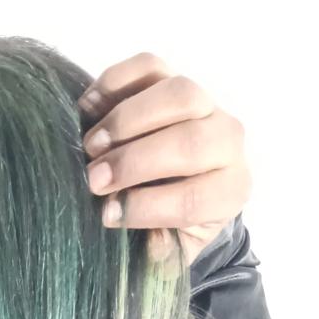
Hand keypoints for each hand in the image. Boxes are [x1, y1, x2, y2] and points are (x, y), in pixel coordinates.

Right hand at [76, 53, 251, 267]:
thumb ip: (164, 252)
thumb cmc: (171, 223)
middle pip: (189, 142)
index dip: (146, 208)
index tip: (107, 215)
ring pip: (177, 94)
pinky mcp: (173, 78)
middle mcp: (228, 142)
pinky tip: (88, 109)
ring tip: (90, 145)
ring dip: (127, 120)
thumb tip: (151, 242)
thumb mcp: (172, 249)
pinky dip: (115, 82)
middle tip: (93, 180)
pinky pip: (150, 66)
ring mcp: (205, 104)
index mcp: (230, 190)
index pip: (195, 197)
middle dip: (134, 162)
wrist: (178, 185)